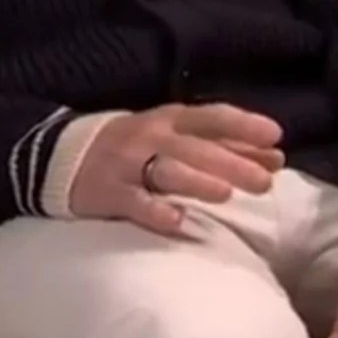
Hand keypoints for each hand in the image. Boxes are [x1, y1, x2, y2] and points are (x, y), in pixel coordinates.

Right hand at [67, 103, 287, 234]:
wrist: (61, 156)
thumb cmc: (134, 147)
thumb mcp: (172, 135)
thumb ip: (221, 145)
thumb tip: (276, 157)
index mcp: (167, 119)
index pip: (209, 117)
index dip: (242, 125)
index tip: (275, 137)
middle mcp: (149, 137)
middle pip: (193, 148)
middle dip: (230, 162)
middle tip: (264, 181)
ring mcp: (127, 165)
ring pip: (165, 170)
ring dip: (196, 180)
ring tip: (225, 194)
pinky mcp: (108, 192)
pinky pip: (133, 202)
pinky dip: (154, 211)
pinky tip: (176, 221)